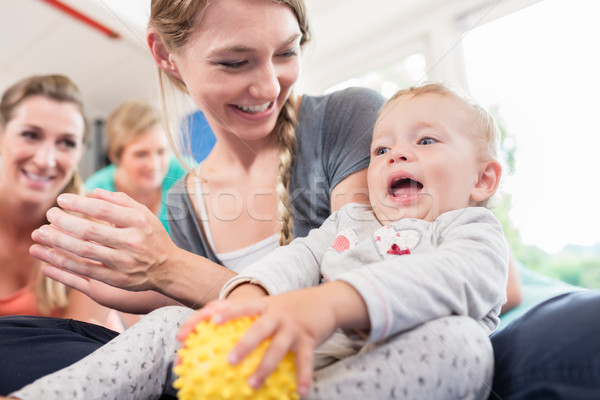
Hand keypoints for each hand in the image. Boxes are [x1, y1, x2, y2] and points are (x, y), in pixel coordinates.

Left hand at [30, 189, 176, 292]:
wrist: (169, 267)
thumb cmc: (153, 236)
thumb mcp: (144, 213)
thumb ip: (120, 201)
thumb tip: (92, 192)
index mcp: (138, 221)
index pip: (102, 209)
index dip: (78, 204)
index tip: (61, 200)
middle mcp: (132, 241)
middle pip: (89, 231)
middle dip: (63, 222)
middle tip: (48, 215)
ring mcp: (124, 262)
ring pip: (84, 251)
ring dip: (58, 243)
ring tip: (41, 234)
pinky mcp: (117, 279)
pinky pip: (85, 271)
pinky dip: (63, 265)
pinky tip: (46, 259)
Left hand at [178, 284, 358, 396]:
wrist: (327, 300)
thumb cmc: (291, 308)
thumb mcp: (269, 306)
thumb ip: (247, 319)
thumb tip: (217, 343)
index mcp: (260, 305)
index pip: (227, 308)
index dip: (202, 319)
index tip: (183, 335)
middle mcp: (275, 312)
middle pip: (255, 327)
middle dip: (241, 344)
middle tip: (226, 361)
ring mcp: (292, 324)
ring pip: (277, 347)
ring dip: (265, 367)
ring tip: (253, 385)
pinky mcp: (310, 336)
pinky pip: (305, 360)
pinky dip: (303, 377)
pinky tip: (300, 393)